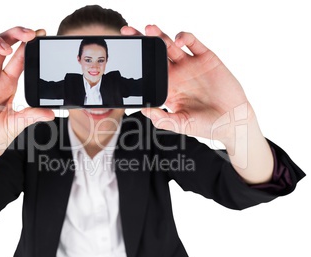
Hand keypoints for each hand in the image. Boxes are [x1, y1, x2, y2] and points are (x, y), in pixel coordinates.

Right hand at [0, 27, 53, 166]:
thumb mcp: (17, 124)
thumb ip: (32, 115)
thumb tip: (52, 113)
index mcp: (7, 83)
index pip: (18, 57)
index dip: (28, 44)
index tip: (41, 34)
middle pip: (0, 45)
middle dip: (13, 34)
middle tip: (29, 34)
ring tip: (6, 49)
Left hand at [122, 25, 272, 183]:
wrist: (233, 121)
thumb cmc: (206, 125)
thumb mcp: (181, 125)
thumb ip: (162, 119)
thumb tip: (143, 110)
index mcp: (168, 87)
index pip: (148, 70)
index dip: (137, 61)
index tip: (125, 55)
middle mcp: (177, 74)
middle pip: (156, 53)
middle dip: (143, 41)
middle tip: (127, 32)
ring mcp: (191, 64)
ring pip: (171, 45)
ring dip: (159, 35)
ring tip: (148, 28)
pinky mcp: (206, 58)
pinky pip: (193, 42)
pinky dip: (184, 37)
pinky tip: (176, 40)